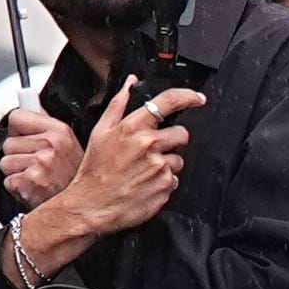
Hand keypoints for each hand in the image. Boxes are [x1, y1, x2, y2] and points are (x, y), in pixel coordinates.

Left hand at [0, 107, 69, 211]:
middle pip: (9, 142)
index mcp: (59, 131)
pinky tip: (34, 186)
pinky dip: (17, 186)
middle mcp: (50, 145)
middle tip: (38, 163)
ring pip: (5, 162)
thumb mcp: (69, 142)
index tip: (27, 136)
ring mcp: (38, 164)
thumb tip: (27, 99)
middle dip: (18, 153)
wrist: (85, 204)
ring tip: (37, 175)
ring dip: (17, 171)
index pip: (17, 116)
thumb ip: (45, 122)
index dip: (19, 129)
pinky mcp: (27, 182)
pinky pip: (7, 180)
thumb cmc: (74, 175)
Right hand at [17, 87, 196, 274]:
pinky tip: (145, 183)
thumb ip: (118, 105)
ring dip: (166, 164)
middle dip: (170, 141)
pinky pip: (175, 178)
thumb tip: (131, 83)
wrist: (90, 205)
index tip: (197, 98)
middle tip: (149, 152)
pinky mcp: (166, 185)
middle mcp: (148, 145)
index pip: (167, 103)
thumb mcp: (99, 133)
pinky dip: (163, 181)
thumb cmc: (94, 171)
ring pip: (179, 159)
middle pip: (181, 134)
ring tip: (142, 170)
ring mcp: (159, 166)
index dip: (187, 97)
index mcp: (131, 128)